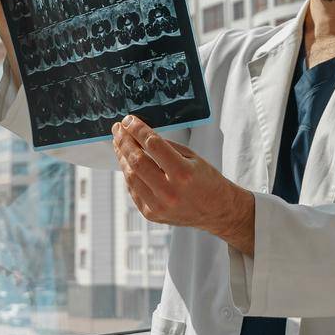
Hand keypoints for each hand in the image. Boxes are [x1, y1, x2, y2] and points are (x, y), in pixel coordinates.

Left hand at [113, 116, 254, 255]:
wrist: (217, 210)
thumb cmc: (206, 180)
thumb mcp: (192, 157)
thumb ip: (166, 148)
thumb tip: (140, 136)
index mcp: (183, 173)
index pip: (153, 145)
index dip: (137, 130)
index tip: (128, 120)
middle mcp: (170, 192)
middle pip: (137, 161)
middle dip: (124, 141)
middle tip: (117, 129)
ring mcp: (159, 206)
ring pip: (130, 176)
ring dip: (122, 157)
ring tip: (119, 144)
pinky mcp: (151, 214)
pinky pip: (133, 190)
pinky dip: (128, 174)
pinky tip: (127, 163)